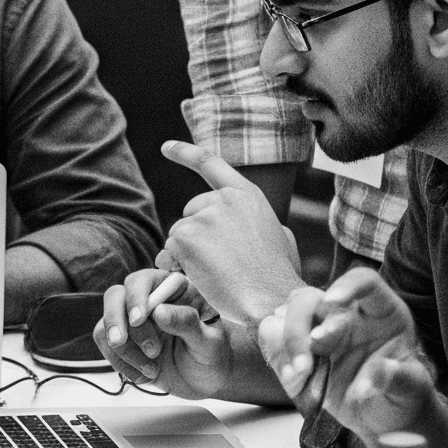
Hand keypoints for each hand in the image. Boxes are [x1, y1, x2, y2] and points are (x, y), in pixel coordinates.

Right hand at [95, 265, 234, 397]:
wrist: (206, 381)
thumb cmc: (212, 355)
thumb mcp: (210, 341)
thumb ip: (188, 323)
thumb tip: (160, 311)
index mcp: (172, 289)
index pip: (144, 280)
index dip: (137, 297)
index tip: (138, 319)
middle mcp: (148, 300)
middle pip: (115, 296)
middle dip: (116, 321)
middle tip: (122, 342)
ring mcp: (132, 322)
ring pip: (106, 323)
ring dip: (123, 350)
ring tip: (152, 369)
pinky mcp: (124, 342)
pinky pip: (106, 347)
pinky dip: (120, 363)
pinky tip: (143, 375)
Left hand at [160, 141, 302, 323]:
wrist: (270, 299)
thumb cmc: (279, 278)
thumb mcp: (282, 239)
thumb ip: (259, 223)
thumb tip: (248, 225)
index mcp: (247, 195)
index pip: (210, 164)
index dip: (185, 153)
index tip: (165, 147)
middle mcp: (223, 199)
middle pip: (191, 212)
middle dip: (195, 235)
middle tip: (217, 263)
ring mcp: (202, 216)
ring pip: (179, 234)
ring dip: (187, 254)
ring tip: (217, 274)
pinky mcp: (185, 237)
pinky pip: (170, 252)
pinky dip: (178, 266)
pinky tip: (202, 278)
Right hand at [257, 267, 436, 437]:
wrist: (382, 421)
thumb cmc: (402, 398)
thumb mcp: (413, 391)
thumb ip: (400, 379)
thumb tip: (380, 372)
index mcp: (381, 313)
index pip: (363, 281)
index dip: (347, 285)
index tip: (333, 302)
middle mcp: (346, 314)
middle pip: (310, 297)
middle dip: (300, 328)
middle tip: (306, 364)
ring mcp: (319, 327)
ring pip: (285, 312)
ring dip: (285, 345)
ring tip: (299, 377)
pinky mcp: (299, 347)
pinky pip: (272, 337)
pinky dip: (277, 358)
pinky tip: (295, 382)